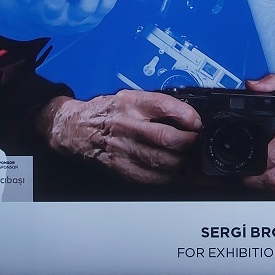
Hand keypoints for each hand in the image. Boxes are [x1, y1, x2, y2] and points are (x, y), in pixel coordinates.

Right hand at [37, 90, 201, 183]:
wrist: (77, 128)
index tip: (197, 122)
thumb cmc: (107, 111)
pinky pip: (149, 177)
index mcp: (131, 103)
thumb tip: (187, 117)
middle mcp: (127, 124)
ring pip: (160, 160)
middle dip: (187, 142)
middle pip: (165, 137)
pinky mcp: (120, 167)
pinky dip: (166, 177)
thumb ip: (156, 106)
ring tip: (189, 159)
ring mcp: (123, 148)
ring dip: (181, 162)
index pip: (163, 106)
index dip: (186, 115)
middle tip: (196, 142)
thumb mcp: (130, 97)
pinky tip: (174, 173)